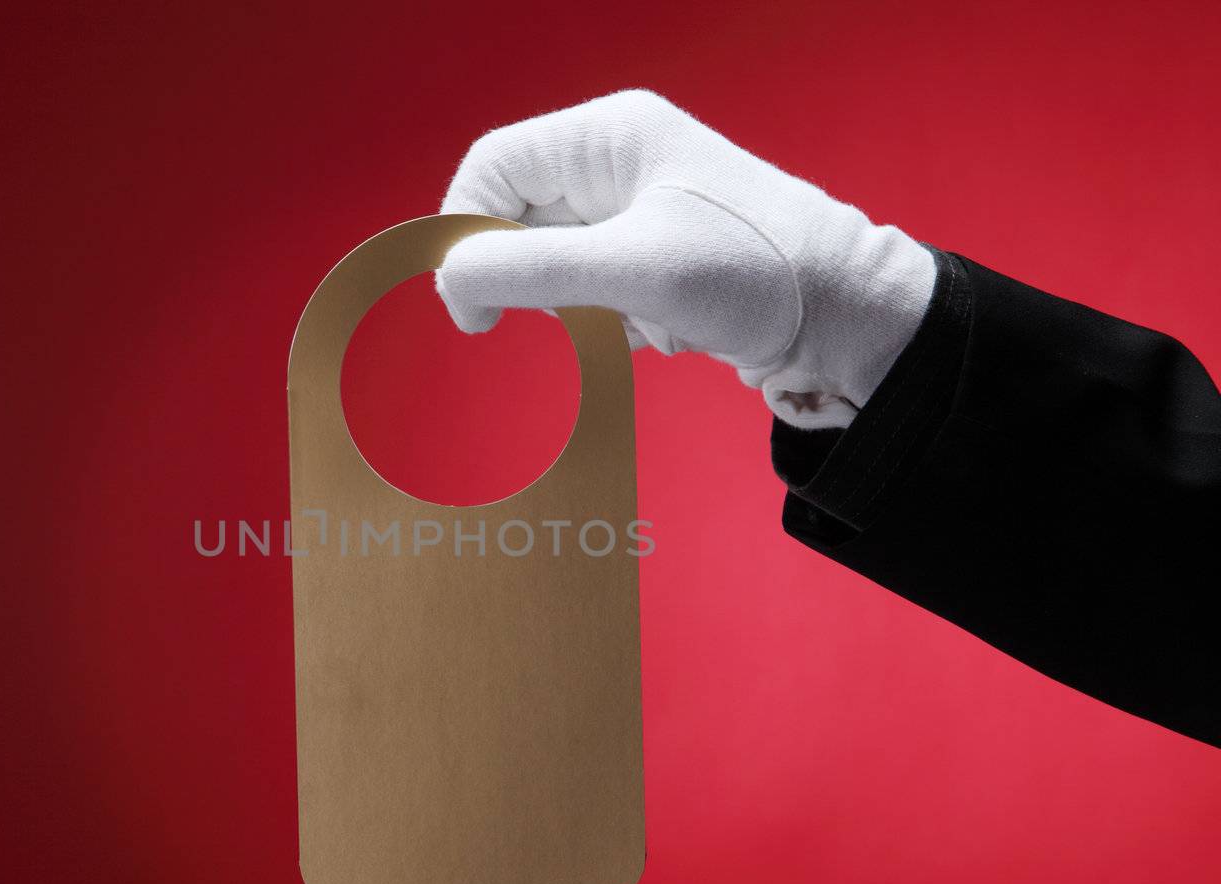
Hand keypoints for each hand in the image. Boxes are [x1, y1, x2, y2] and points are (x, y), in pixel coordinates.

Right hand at [435, 90, 934, 427]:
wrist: (848, 318)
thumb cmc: (754, 274)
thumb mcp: (633, 269)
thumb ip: (531, 269)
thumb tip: (451, 278)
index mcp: (609, 136)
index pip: (492, 168)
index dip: (465, 234)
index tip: (471, 311)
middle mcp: (617, 164)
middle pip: (519, 222)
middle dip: (545, 284)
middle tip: (593, 315)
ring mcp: (637, 212)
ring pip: (555, 267)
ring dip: (589, 311)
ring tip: (651, 321)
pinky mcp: (655, 259)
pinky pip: (596, 294)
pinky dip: (619, 325)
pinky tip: (671, 330)